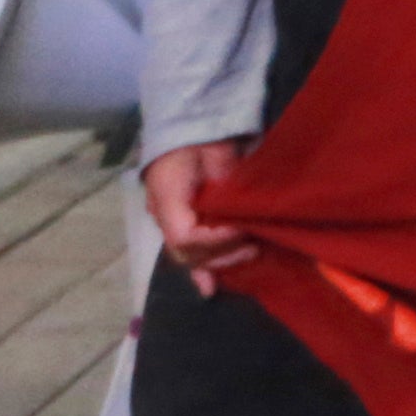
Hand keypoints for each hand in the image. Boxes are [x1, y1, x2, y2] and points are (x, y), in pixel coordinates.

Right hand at [142, 140, 255, 282]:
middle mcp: (163, 215)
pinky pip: (188, 252)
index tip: (243, 230)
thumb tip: (240, 213)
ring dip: (219, 260)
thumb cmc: (201, 138)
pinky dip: (200, 271)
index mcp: (167, 198)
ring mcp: (168, 221)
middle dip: (222, 254)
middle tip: (253, 246)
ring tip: (249, 252)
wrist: (187, 127)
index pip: (185, 236)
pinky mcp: (179, 222)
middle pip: (188, 253)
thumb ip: (224, 183)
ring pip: (189, 256)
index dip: (216, 239)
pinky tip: (210, 289)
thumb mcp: (214, 153)